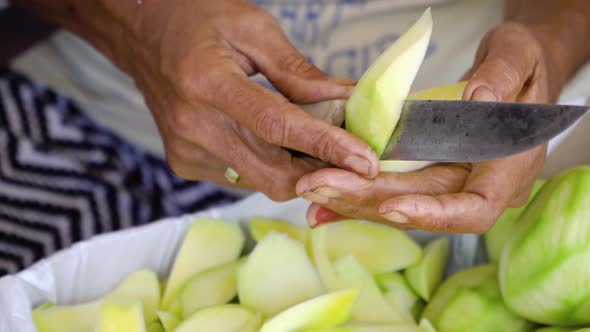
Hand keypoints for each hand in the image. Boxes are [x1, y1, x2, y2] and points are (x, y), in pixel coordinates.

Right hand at [103, 0, 378, 200]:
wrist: (143, 37)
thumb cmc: (198, 22)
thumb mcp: (254, 30)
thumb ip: (298, 72)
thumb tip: (343, 101)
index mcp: (209, 84)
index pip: (279, 127)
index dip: (327, 147)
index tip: (366, 162)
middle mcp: (194, 126)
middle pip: (273, 172)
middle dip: (321, 173)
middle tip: (352, 159)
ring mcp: (186, 151)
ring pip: (261, 181)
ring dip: (298, 170)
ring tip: (316, 145)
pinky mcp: (185, 164)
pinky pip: (242, 178)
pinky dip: (268, 165)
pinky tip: (275, 143)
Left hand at [296, 23, 556, 233]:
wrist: (509, 72)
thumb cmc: (521, 62)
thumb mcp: (519, 54)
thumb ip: (503, 74)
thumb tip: (477, 94)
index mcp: (509, 167)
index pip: (475, 207)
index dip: (434, 213)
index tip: (391, 205)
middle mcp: (476, 184)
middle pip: (420, 207)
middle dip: (368, 199)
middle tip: (320, 186)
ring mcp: (450, 182)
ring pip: (399, 200)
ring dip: (353, 198)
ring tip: (311, 189)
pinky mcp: (426, 174)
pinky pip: (391, 187)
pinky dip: (358, 190)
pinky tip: (323, 195)